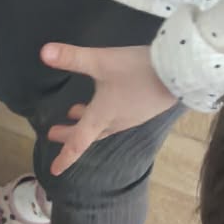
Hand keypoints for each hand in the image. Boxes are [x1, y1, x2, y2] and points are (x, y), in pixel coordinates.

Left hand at [42, 42, 172, 177]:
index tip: (54, 170)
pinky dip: (103, 115)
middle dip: (70, 134)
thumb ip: (73, 57)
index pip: (78, 142)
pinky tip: (105, 101)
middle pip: (88, 134)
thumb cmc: (138, 70)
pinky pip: (117, 118)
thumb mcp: (102, 61)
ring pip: (103, 126)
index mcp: (102, 117)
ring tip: (74, 113)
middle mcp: (116, 122)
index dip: (65, 156)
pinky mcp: (144, 108)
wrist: (180, 72)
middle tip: (53, 132)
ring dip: (86, 123)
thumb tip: (43, 53)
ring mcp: (131, 117)